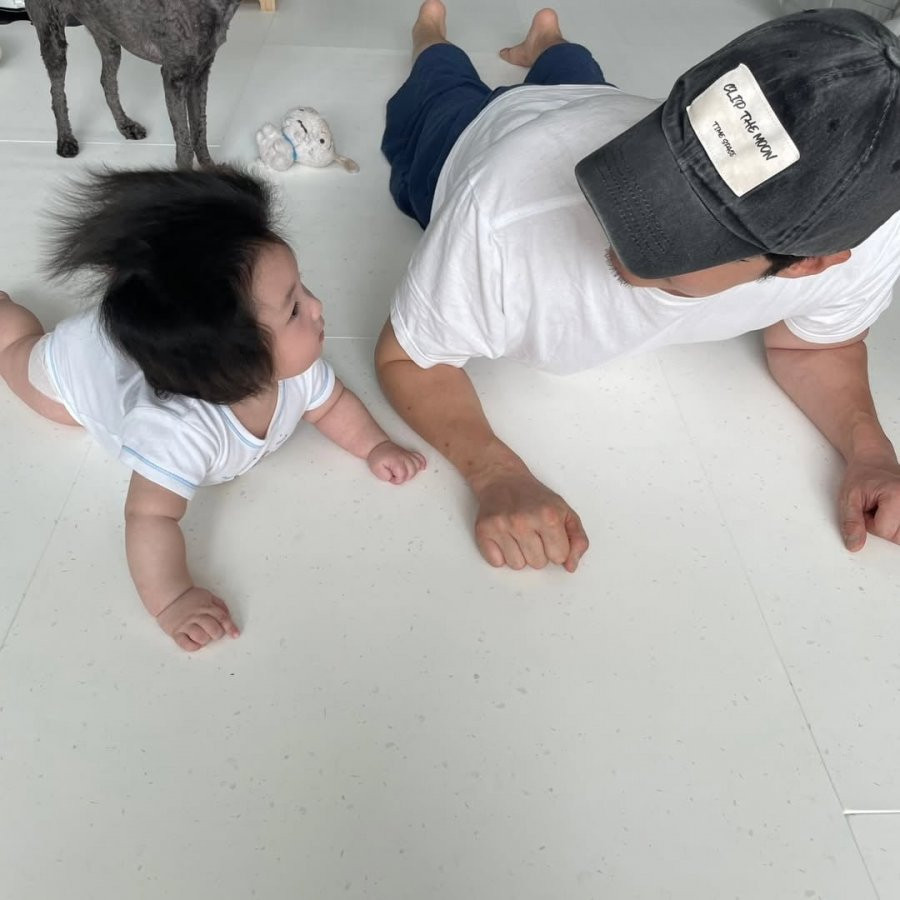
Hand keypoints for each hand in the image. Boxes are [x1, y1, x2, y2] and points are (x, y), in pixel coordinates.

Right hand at [155, 586, 239, 651]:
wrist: (168, 595)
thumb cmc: (190, 597)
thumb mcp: (207, 596)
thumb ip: (219, 605)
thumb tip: (228, 616)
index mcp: (206, 606)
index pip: (222, 618)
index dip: (230, 627)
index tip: (235, 634)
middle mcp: (196, 615)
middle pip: (214, 630)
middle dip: (217, 634)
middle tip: (214, 633)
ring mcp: (185, 624)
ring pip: (201, 638)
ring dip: (206, 640)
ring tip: (203, 636)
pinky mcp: (175, 632)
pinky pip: (186, 644)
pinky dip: (194, 646)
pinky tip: (195, 642)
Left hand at [367, 440, 426, 483]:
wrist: (378, 446)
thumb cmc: (378, 457)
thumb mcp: (376, 469)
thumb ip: (385, 476)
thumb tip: (392, 478)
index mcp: (397, 461)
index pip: (402, 476)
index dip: (396, 480)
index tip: (391, 477)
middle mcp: (404, 457)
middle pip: (412, 472)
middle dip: (404, 477)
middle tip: (396, 475)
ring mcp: (408, 455)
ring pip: (417, 466)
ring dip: (412, 472)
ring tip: (404, 472)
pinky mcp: (409, 454)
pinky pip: (420, 458)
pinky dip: (422, 463)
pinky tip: (422, 467)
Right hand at [473, 470, 588, 571]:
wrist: (502, 479)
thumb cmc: (535, 497)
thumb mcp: (565, 512)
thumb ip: (577, 540)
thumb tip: (571, 566)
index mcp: (549, 516)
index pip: (559, 557)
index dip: (557, 548)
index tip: (550, 534)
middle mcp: (523, 521)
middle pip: (538, 564)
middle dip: (538, 551)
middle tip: (532, 531)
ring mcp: (502, 526)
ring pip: (517, 565)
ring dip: (519, 554)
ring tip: (518, 534)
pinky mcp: (483, 531)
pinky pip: (497, 563)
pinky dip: (501, 554)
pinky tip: (504, 537)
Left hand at [839, 455, 899, 550]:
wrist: (873, 460)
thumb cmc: (861, 475)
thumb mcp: (849, 499)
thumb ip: (852, 524)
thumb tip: (855, 545)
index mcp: (897, 496)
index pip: (885, 531)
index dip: (869, 524)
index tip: (866, 507)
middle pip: (898, 537)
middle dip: (882, 528)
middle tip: (875, 509)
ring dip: (891, 527)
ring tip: (883, 509)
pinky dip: (897, 524)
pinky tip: (892, 512)